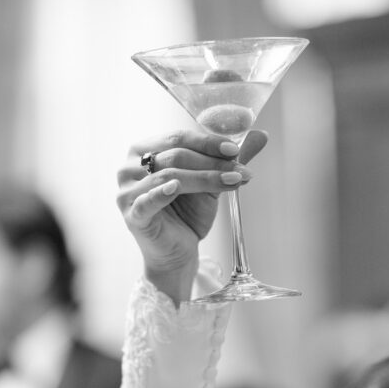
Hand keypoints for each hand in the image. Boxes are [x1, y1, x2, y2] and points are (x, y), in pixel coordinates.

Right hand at [117, 129, 266, 303]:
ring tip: (233, 182)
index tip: (235, 150)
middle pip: (175, 155)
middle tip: (240, 169)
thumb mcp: (210, 181)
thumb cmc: (187, 214)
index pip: (177, 138)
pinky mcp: (131, 215)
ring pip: (169, 176)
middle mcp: (129, 167)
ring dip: (205, 178)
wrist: (178, 252)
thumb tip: (262, 135)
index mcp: (143, 150)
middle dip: (212, 162)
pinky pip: (147, 201)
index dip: (208, 142)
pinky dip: (161, 193)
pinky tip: (176, 189)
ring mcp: (127, 191)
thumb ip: (229, 158)